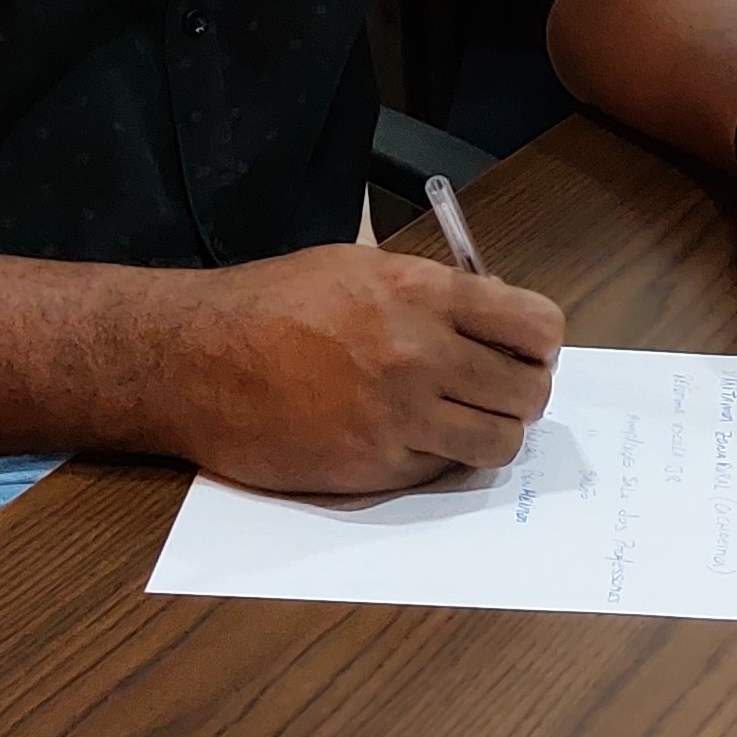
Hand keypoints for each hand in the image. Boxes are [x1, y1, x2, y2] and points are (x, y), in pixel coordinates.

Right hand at [173, 243, 562, 493]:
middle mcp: (421, 355)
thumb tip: (495, 315)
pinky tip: (407, 437)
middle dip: (523, 392)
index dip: (540, 343)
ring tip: (465, 421)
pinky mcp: (374, 468)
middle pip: (529, 391)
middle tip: (498, 391)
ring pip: (499, 443)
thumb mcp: (359, 266)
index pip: (537, 326)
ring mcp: (399, 417)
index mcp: (423, 293)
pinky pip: (441, 471)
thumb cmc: (274, 303)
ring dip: (492, 434)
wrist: (196, 360)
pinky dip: (436, 459)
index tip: (527, 350)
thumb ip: (434, 290)